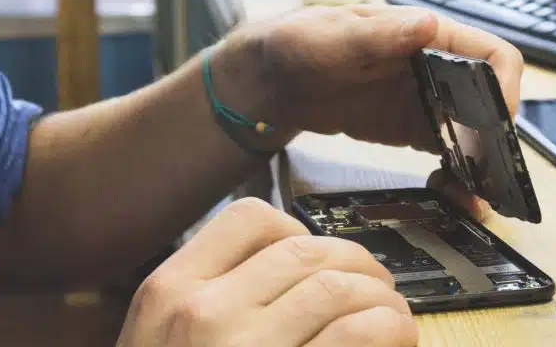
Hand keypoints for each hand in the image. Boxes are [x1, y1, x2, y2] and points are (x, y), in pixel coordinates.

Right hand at [118, 198, 417, 346]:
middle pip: (303, 248)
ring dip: (379, 294)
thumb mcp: (158, 345)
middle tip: (374, 283)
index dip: (295, 230)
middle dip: (353, 261)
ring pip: (337, 285)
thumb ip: (205, 302)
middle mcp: (204, 312)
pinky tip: (397, 338)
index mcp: (169, 293)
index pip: (248, 220)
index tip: (314, 257)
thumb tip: (286, 273)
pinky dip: (388, 328)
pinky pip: (356, 333)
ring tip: (392, 314)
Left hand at [213, 5, 521, 218]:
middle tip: (491, 177)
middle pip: (490, 102)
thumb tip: (428, 24)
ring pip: (475, 134)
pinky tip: (449, 197)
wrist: (271, 81)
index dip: (505, 88)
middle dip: (497, 139)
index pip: (492, 56)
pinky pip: (447, 155)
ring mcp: (426, 102)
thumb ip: (378, 35)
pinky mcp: (410, 131)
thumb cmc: (299, 42)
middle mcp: (436, 69)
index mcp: (427, 36)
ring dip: (481, 166)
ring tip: (473, 200)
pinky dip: (455, 177)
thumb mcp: (334, 36)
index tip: (496, 124)